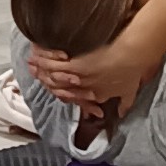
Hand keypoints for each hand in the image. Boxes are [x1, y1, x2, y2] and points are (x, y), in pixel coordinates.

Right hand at [28, 28, 154, 117]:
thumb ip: (124, 103)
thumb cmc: (134, 68)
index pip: (75, 98)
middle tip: (35, 74)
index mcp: (95, 95)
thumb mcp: (130, 89)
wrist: (135, 51)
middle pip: (60, 89)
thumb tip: (121, 114)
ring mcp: (76, 77)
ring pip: (53, 77)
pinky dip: (43, 61)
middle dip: (47, 83)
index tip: (55, 88)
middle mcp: (83, 89)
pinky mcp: (72, 66)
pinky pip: (52, 66)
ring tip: (30, 64)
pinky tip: (33, 56)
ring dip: (40, 71)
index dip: (64, 93)